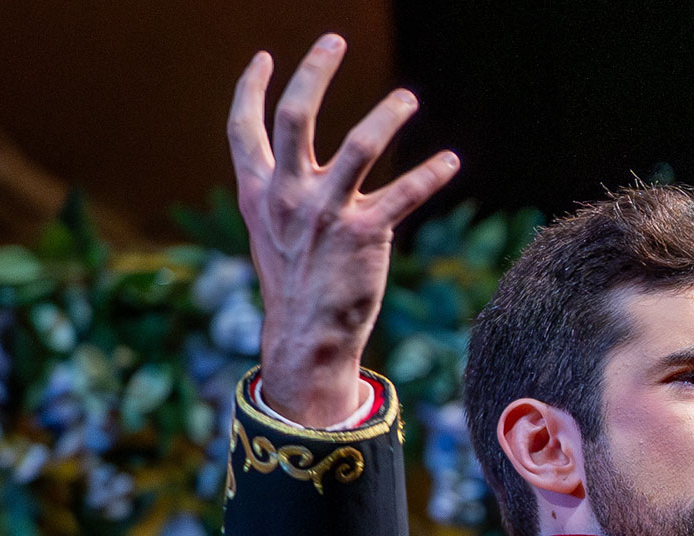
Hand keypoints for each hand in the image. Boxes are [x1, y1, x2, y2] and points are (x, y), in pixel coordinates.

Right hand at [227, 34, 460, 425]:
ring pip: (359, 145)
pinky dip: (430, 174)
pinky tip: (450, 159)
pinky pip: (404, 195)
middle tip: (333, 40)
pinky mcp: (364, 234)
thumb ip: (273, 194)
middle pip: (295, 116)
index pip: (243, 128)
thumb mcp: (267, 234)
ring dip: (387, 115)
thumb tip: (279, 163)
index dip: (251, 88)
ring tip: (407, 97)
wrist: (306, 338)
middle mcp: (287, 196)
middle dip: (314, 72)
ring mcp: (325, 213)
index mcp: (257, 192)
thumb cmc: (294, 284)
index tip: (265, 57)